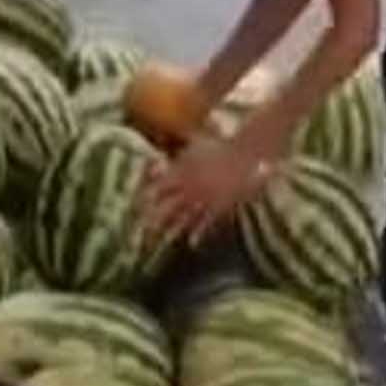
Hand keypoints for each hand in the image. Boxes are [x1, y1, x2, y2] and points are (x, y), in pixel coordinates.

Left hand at [146, 138, 266, 242]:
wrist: (246, 153)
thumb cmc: (222, 146)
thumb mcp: (197, 142)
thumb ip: (178, 151)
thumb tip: (167, 152)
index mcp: (183, 171)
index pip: (159, 187)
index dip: (147, 197)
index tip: (138, 206)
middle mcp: (190, 187)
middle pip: (168, 206)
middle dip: (154, 218)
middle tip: (144, 229)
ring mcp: (204, 198)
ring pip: (185, 217)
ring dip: (173, 230)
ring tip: (164, 240)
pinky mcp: (219, 205)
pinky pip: (206, 222)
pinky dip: (199, 233)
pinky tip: (192, 243)